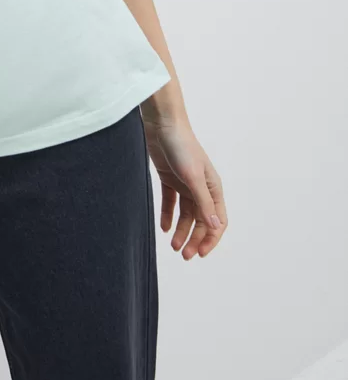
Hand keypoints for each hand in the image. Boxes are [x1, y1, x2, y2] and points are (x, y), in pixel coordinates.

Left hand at [141, 110, 227, 259]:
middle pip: (201, 221)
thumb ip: (203, 203)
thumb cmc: (181, 147)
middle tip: (183, 255)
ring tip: (172, 246)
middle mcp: (201, 188)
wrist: (162, 124)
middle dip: (194, 239)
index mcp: (213, 188)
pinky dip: (168, 215)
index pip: (217, 221)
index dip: (211, 239)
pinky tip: (164, 228)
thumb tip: (215, 227)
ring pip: (185, 214)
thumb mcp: (193, 177)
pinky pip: (170, 203)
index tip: (200, 254)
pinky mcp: (169, 178)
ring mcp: (185, 183)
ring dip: (181, 231)